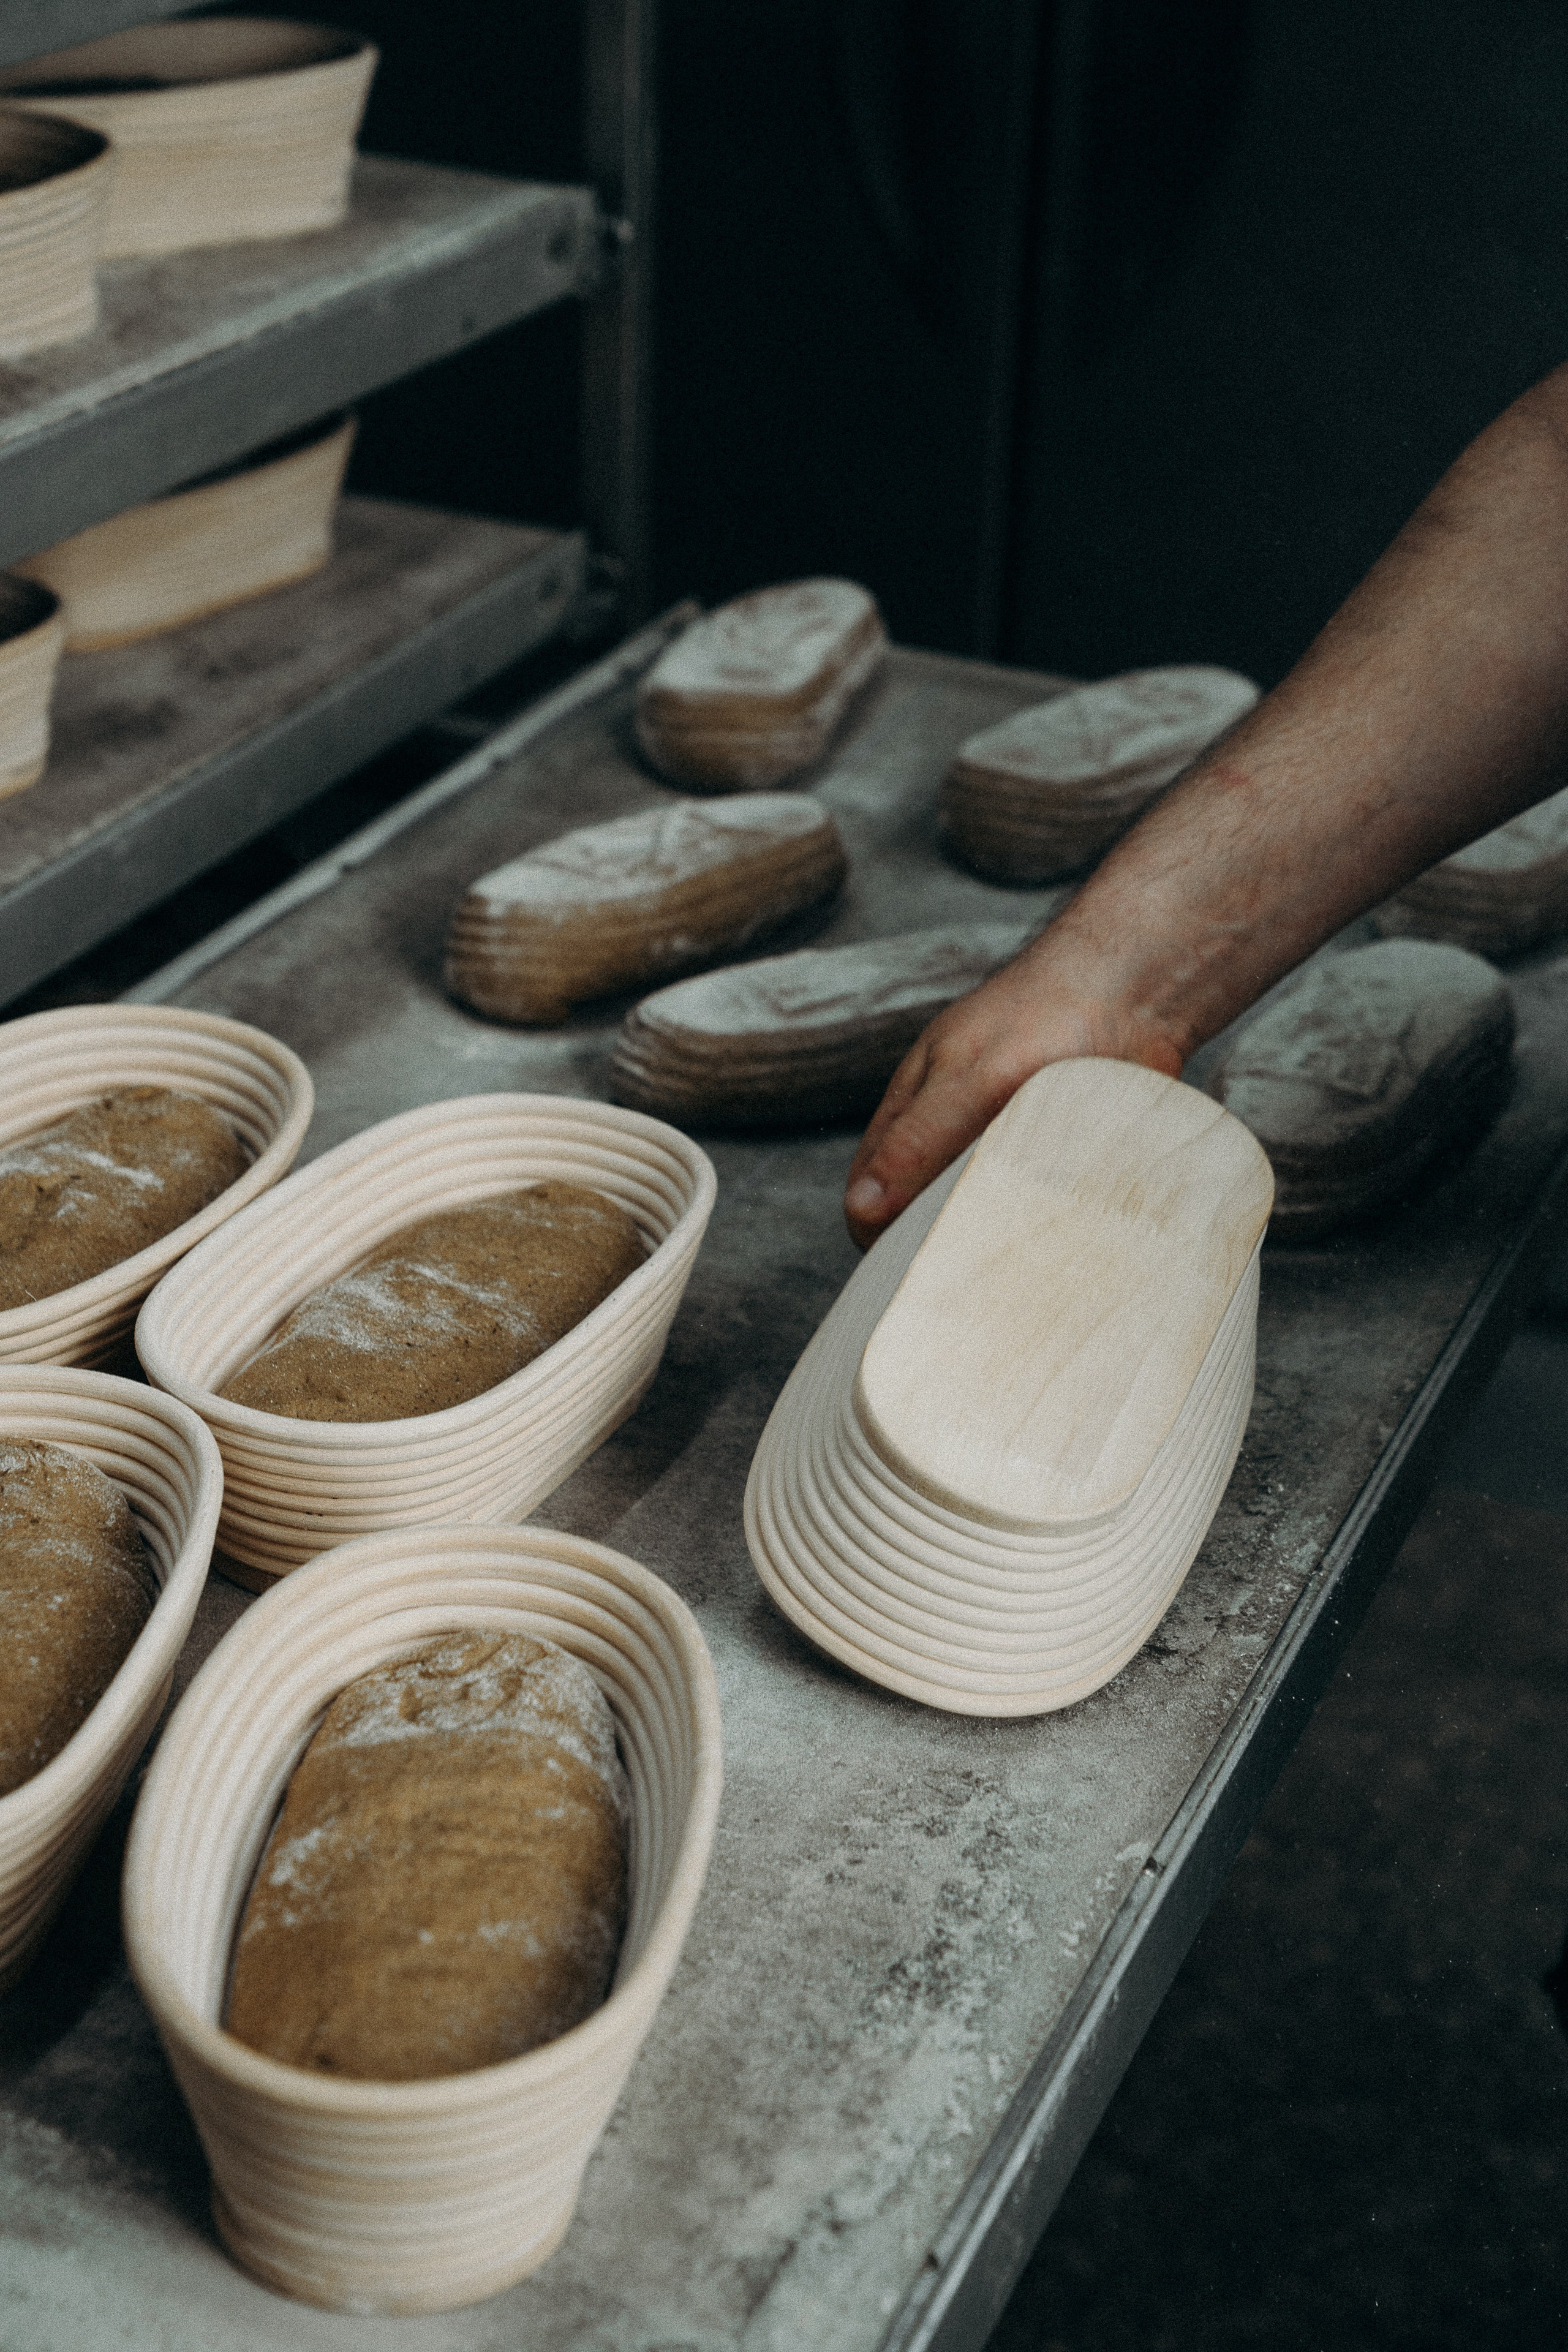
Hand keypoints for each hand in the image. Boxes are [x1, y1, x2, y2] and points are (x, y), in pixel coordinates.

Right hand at [842, 944, 1182, 1247]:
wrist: (1137, 994)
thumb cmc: (1045, 1017)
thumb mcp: (969, 1078)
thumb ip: (916, 1142)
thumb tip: (862, 1209)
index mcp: (912, 1116)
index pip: (871, 1200)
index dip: (883, 1240)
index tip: (921, 1268)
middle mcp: (953, 1140)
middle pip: (925, 1218)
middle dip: (945, 1245)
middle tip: (979, 1267)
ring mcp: (1007, 1155)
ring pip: (983, 1221)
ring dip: (998, 1238)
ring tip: (1024, 1251)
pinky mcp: (1056, 1168)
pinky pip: (1036, 1215)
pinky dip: (1046, 1226)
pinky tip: (1066, 1231)